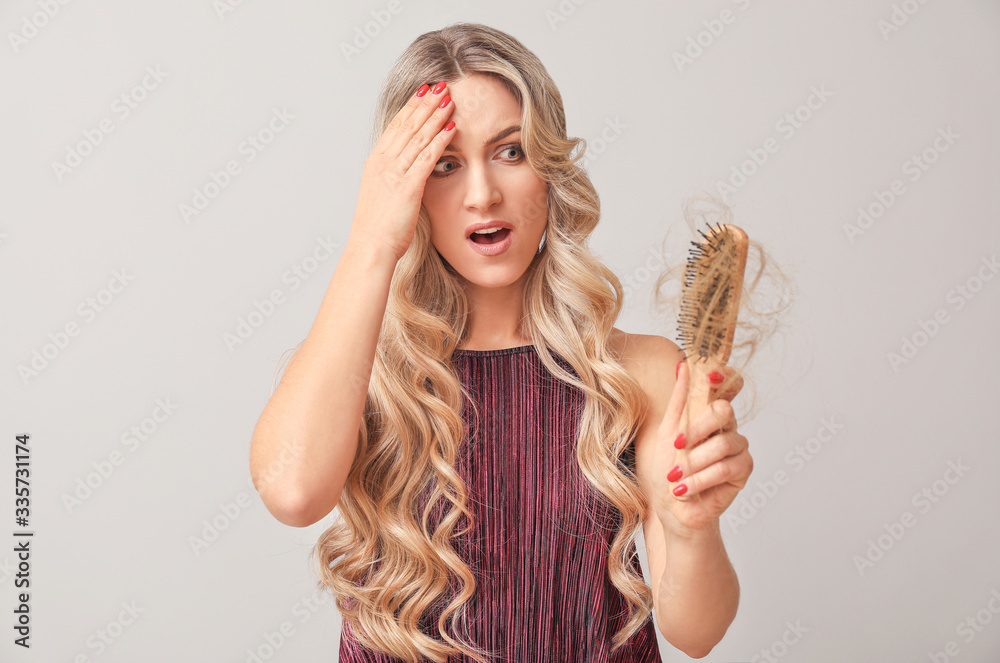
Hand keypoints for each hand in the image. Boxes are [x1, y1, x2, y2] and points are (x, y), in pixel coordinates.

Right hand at [348, 81, 456, 261]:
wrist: (370, 248)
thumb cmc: (377, 230)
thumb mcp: (383, 196)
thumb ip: (394, 179)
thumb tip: (407, 172)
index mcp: (375, 163)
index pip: (395, 126)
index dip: (411, 107)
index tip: (424, 92)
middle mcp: (382, 163)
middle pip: (406, 124)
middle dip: (424, 103)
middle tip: (440, 85)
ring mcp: (393, 174)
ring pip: (417, 136)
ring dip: (435, 116)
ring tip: (449, 99)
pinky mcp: (406, 187)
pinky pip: (426, 158)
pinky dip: (440, 141)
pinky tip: (452, 128)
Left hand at [651, 360, 752, 535]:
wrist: (672, 509)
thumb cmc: (666, 471)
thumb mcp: (666, 433)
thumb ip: (678, 402)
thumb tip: (682, 366)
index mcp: (708, 413)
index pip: (726, 386)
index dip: (723, 377)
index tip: (709, 377)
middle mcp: (727, 426)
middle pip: (723, 411)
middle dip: (696, 429)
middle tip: (677, 445)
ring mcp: (738, 447)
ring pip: (723, 443)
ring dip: (693, 462)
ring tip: (675, 476)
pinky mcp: (744, 469)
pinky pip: (726, 468)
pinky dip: (700, 480)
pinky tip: (684, 489)